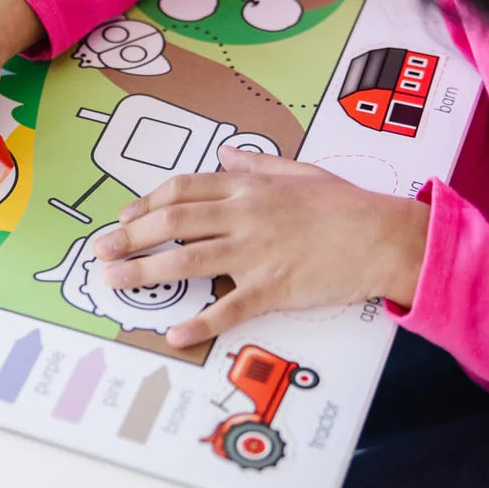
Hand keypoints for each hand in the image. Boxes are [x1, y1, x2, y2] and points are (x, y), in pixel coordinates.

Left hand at [92, 146, 429, 347]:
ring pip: (187, 259)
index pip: (183, 190)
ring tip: (114, 281)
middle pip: (172, 222)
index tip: (125, 218)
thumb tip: (225, 154)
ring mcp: (256, 251)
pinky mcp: (272, 287)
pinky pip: (228, 307)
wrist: (386, 237)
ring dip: (145, 272)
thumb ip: (256, 163)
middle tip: (102, 251)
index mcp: (247, 187)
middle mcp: (243, 215)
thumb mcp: (299, 171)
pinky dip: (199, 322)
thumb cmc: (346, 205)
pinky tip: (174, 333)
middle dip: (131, 237)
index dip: (147, 203)